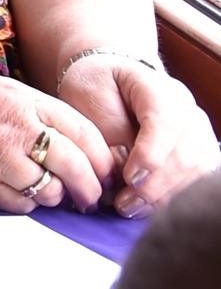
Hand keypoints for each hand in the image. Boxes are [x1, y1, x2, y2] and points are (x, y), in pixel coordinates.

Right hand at [0, 68, 110, 211]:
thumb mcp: (7, 93)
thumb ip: (44, 116)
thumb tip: (85, 151)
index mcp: (28, 101)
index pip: (87, 135)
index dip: (103, 160)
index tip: (106, 174)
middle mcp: (16, 126)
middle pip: (76, 165)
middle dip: (91, 188)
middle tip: (91, 198)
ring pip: (51, 190)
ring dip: (56, 197)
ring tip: (50, 193)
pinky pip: (20, 204)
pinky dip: (26, 204)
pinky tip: (19, 192)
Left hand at [55, 55, 216, 217]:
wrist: (111, 81)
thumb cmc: (96, 86)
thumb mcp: (88, 96)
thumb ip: (107, 129)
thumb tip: (122, 164)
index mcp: (159, 89)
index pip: (166, 123)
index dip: (151, 154)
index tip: (129, 178)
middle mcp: (188, 111)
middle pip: (186, 153)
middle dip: (155, 185)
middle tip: (124, 204)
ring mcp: (199, 132)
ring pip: (197, 170)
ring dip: (165, 195)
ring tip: (132, 208)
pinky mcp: (200, 152)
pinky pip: (198, 179)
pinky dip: (174, 195)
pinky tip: (149, 206)